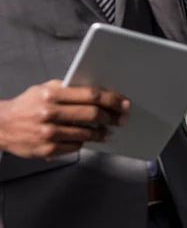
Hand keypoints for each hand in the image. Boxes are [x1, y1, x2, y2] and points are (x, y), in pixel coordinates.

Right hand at [0, 80, 129, 158]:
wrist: (1, 126)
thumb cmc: (27, 105)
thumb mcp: (45, 89)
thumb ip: (68, 89)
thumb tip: (98, 93)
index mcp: (52, 94)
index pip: (90, 95)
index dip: (111, 99)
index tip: (123, 103)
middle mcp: (50, 112)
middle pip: (92, 113)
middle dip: (112, 116)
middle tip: (122, 118)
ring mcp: (48, 132)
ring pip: (86, 132)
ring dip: (102, 132)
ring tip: (108, 131)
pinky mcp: (47, 149)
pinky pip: (75, 146)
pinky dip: (84, 142)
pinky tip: (88, 138)